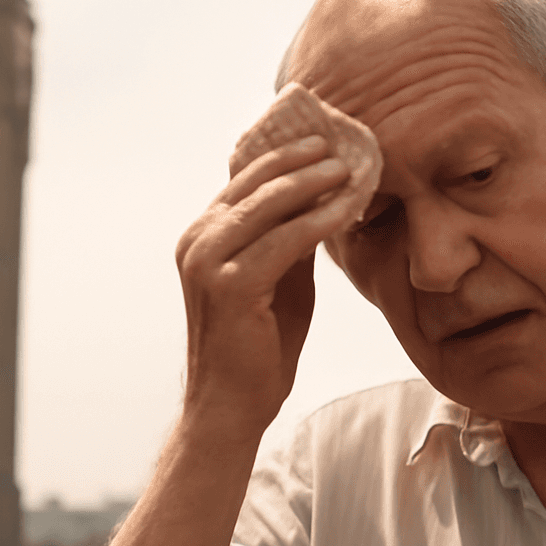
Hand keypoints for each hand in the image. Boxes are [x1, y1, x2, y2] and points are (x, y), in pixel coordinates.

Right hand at [175, 134, 353, 438]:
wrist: (231, 405)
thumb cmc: (259, 345)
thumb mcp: (279, 279)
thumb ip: (291, 240)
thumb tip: (324, 200)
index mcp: (202, 236)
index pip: (243, 180)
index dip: (282, 156)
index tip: (320, 140)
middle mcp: (197, 241)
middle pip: (253, 182)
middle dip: (298, 159)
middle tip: (337, 143)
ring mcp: (208, 260)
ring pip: (267, 204)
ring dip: (312, 181)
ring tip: (348, 167)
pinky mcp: (230, 284)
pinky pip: (284, 240)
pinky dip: (319, 220)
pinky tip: (346, 208)